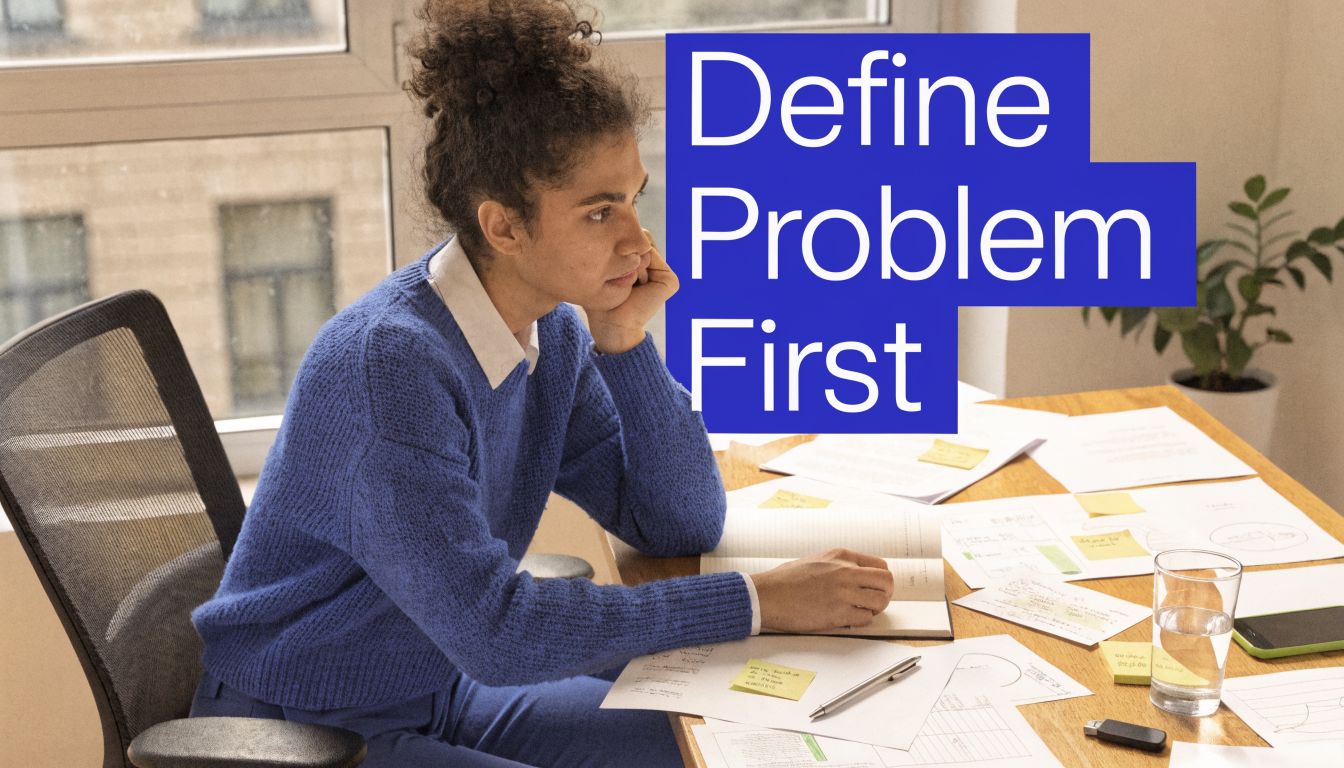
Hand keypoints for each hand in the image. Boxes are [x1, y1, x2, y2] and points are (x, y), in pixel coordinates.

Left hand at [586, 229, 677, 353]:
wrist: (611, 325)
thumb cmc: (601, 300)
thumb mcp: (602, 268)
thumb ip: (612, 245)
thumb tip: (621, 223)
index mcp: (641, 264)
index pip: (630, 237)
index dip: (617, 247)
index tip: (609, 272)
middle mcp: (655, 266)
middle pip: (638, 237)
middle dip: (623, 253)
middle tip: (619, 279)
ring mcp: (664, 273)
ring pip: (643, 245)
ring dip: (629, 262)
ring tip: (627, 283)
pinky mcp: (670, 280)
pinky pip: (650, 256)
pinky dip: (638, 269)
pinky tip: (636, 287)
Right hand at [750, 549, 894, 632]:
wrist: (768, 595)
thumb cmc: (786, 580)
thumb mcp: (817, 560)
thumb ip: (839, 564)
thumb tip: (857, 575)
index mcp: (841, 556)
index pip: (880, 566)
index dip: (881, 580)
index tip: (876, 588)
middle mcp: (846, 571)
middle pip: (886, 582)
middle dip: (885, 594)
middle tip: (874, 602)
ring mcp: (843, 592)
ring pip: (880, 602)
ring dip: (874, 609)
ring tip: (861, 611)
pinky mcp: (838, 614)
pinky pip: (865, 619)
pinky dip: (860, 621)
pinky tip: (848, 619)